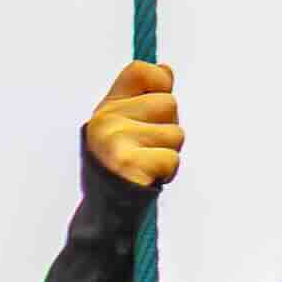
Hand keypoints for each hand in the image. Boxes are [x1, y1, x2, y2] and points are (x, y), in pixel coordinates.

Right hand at [82, 59, 182, 191]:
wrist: (106, 210)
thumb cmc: (122, 163)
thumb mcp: (127, 124)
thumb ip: (145, 97)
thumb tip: (166, 70)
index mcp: (107, 107)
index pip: (141, 71)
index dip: (159, 83)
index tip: (154, 108)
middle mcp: (106, 119)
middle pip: (169, 104)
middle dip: (168, 128)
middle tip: (147, 147)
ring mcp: (115, 141)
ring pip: (175, 133)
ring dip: (169, 152)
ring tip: (146, 163)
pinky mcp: (127, 164)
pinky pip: (171, 159)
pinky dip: (166, 172)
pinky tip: (147, 177)